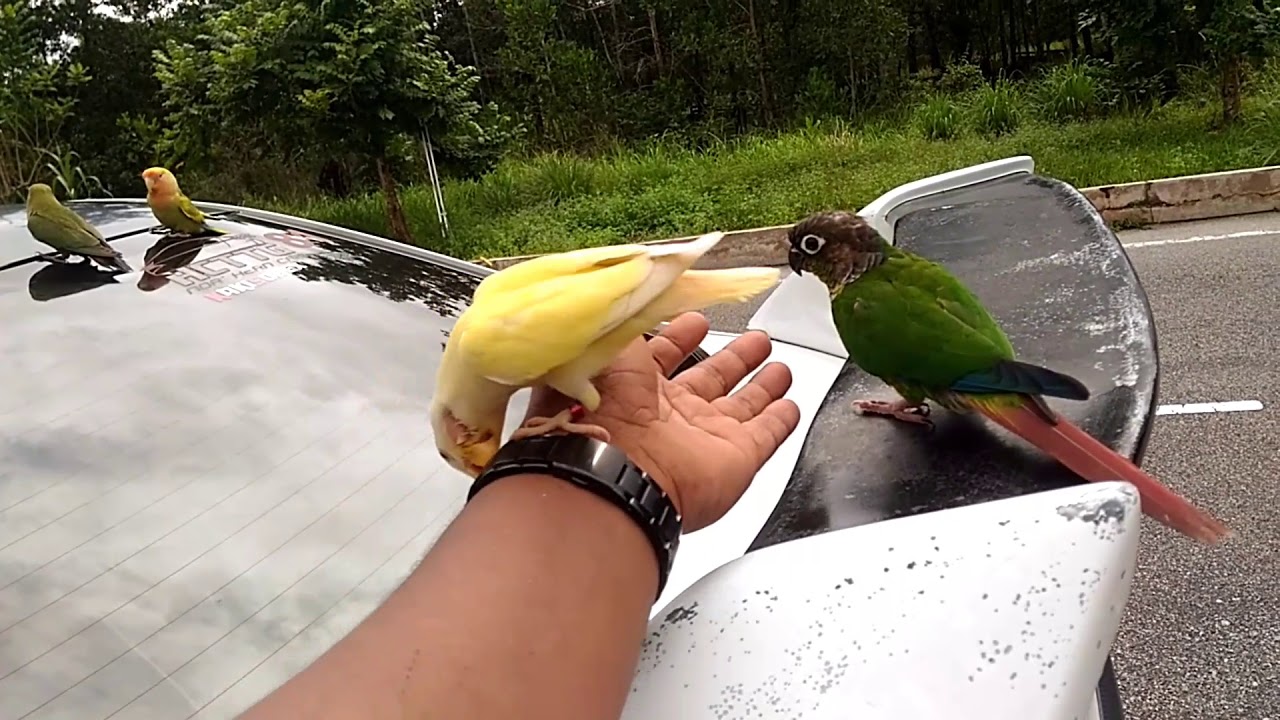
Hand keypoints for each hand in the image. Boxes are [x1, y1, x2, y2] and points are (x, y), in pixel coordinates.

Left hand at [524, 312, 800, 530]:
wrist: (617, 469)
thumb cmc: (600, 410)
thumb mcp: (603, 350)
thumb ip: (624, 324)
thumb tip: (631, 301)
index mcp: (637, 388)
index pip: (666, 356)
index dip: (682, 337)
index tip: (698, 320)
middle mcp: (672, 414)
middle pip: (713, 379)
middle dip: (735, 358)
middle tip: (756, 339)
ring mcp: (705, 437)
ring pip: (743, 406)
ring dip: (761, 386)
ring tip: (778, 367)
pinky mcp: (736, 458)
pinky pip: (766, 436)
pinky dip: (780, 422)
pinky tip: (790, 407)